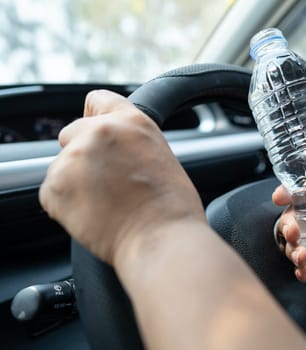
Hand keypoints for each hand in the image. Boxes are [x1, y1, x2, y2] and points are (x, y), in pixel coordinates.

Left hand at [39, 90, 205, 264]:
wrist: (162, 241)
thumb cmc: (171, 207)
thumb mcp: (160, 155)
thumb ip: (131, 141)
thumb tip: (112, 149)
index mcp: (130, 121)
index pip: (97, 100)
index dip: (96, 118)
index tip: (97, 134)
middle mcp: (98, 132)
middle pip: (72, 133)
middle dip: (84, 154)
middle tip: (108, 182)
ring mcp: (73, 159)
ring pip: (62, 165)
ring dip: (76, 182)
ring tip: (107, 204)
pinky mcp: (55, 187)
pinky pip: (52, 192)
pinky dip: (67, 205)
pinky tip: (95, 215)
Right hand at [272, 147, 305, 287]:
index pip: (303, 192)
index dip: (286, 193)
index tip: (280, 197)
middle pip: (294, 219)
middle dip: (286, 226)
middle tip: (294, 233)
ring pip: (297, 243)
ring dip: (292, 250)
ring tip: (303, 257)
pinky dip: (301, 271)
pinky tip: (305, 273)